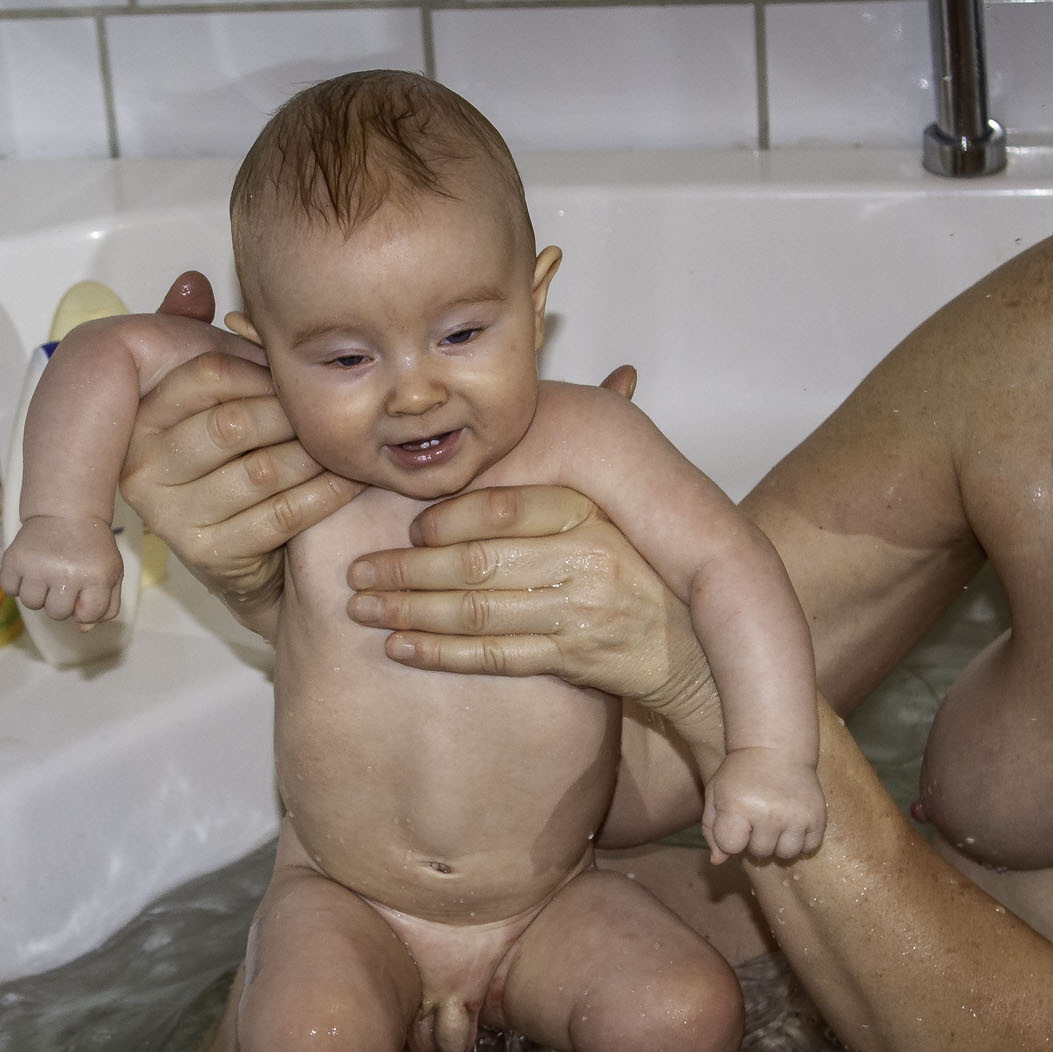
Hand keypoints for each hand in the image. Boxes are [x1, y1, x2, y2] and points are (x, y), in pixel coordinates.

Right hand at [0, 512, 121, 623]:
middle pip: (57, 614)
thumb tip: (83, 628)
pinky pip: (10, 590)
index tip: (84, 592)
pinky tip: (30, 569)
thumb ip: (107, 605)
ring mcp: (38, 566)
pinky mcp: (15, 558)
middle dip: (60, 601)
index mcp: (96, 577)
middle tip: (64, 578)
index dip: (85, 608)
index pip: (88, 616)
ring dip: (38, 593)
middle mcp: (66, 573)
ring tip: (46, 572)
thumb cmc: (92, 546)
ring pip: (32, 604)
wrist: (67, 512)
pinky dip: (17, 583)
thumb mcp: (111, 572)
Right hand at [115, 271, 359, 609]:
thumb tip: (195, 282)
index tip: (291, 370)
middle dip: (290, 412)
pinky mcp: (209, 555)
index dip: (259, 368)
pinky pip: (283, 513)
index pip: (204, 376)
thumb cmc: (225, 460)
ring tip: (344, 438)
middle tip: (330, 404)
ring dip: (314, 452)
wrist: (238, 554)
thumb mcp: (206, 394)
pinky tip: (348, 474)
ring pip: (263, 469)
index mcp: (139, 421)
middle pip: (234, 423)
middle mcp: (143, 469)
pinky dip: (325, 491)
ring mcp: (172, 517)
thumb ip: (195, 338)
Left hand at [343, 484, 712, 720]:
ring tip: (364, 608)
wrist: (694, 645)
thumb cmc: (639, 571)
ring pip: (478, 612)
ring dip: (410, 612)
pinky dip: (441, 653)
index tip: (407, 529)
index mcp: (590, 515)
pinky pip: (495, 657)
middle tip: (357, 573)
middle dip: (406, 571)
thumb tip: (588, 391)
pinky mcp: (573, 660)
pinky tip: (401, 646)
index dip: (446, 519)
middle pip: (477, 563)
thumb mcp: (613, 511)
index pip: (504, 509)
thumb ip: (562, 475)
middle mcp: (585, 562)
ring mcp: (578, 614)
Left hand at [702, 749, 825, 863]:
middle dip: (755, 840)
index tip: (735, 822)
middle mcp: (769, 814)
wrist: (776, 748)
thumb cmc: (740, 774)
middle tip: (757, 818)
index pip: (731, 846)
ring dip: (779, 844)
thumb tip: (718, 861)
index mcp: (738, 807)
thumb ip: (712, 829)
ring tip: (775, 823)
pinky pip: (809, 847)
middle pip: (760, 852)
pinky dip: (801, 841)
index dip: (731, 838)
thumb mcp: (716, 794)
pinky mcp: (817, 816)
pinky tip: (793, 825)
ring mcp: (796, 817)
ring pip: (786, 854)